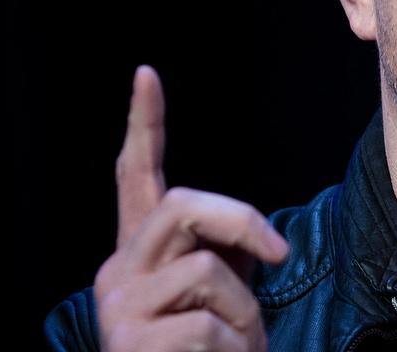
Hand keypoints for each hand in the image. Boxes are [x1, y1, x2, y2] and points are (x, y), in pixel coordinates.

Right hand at [92, 65, 289, 350]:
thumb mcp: (219, 297)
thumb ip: (223, 256)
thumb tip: (261, 240)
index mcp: (140, 255)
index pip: (135, 177)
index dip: (142, 125)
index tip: (145, 73)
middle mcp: (119, 275)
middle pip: (182, 206)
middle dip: (240, 220)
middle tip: (278, 257)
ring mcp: (120, 310)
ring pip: (207, 271)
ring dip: (245, 311)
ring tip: (239, 344)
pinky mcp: (131, 343)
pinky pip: (209, 324)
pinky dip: (236, 346)